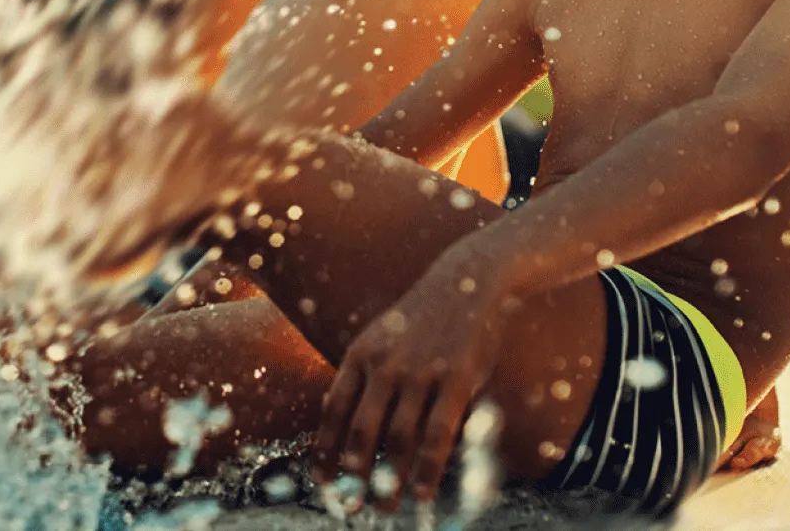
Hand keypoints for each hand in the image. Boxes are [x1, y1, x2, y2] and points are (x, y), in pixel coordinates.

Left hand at [315, 243, 514, 505]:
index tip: (321, 482)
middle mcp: (385, 365)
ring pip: (400, 440)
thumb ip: (358, 376)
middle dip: (353, 475)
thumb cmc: (419, 319)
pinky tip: (423, 493)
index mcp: (360, 355)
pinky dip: (429, 469)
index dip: (325, 450)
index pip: (333, 411)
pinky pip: (438, 434)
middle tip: (350, 509)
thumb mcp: (378, 337)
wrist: (467, 281)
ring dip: (391, 480)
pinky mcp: (454, 381)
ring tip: (386, 508)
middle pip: (362, 431)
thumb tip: (330, 418)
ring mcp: (420, 373)